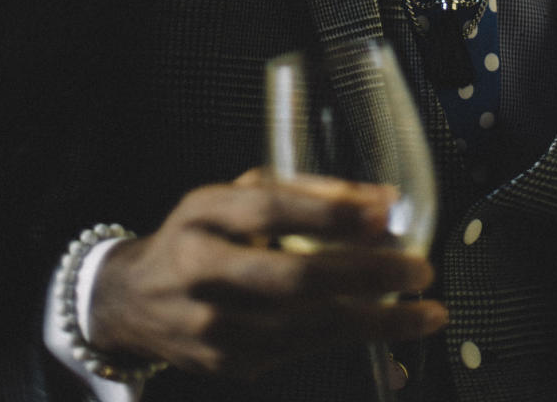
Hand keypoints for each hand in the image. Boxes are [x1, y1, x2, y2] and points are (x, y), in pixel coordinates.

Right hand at [88, 170, 446, 379]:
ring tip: (423, 312)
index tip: (385, 212)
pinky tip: (389, 338)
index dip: (331, 211)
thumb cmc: (200, 234)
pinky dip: (350, 346)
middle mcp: (203, 274)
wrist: (133, 301)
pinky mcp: (228, 365)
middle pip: (293, 278)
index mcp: (203, 217)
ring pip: (305, 328)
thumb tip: (378, 200)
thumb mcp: (236, 195)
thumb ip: (304, 191)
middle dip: (366, 276)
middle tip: (418, 270)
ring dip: (374, 322)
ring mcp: (214, 329)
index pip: (271, 209)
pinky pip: (299, 355)